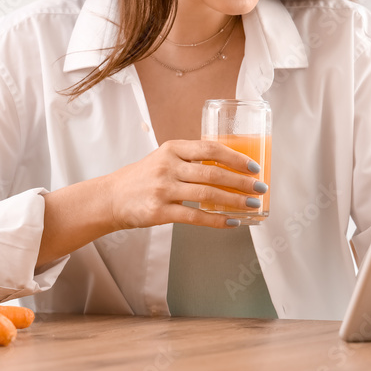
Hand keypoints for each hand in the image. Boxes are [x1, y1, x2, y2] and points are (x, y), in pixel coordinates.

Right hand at [99, 140, 266, 230]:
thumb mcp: (163, 158)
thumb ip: (190, 160)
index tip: (253, 166)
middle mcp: (168, 166)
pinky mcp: (159, 212)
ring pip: (207, 195)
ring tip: (252, 204)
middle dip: (241, 181)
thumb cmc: (142, 178)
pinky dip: (216, 220)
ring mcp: (163, 190)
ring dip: (234, 200)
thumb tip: (229, 167)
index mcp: (172, 149)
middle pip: (212, 173)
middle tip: (259, 188)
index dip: (235, 157)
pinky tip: (231, 222)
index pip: (209, 149)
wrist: (111, 198)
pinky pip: (194, 217)